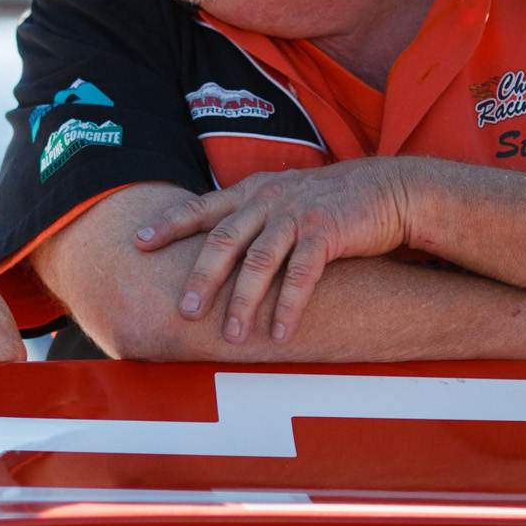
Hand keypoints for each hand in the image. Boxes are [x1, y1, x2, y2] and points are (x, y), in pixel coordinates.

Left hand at [133, 160, 411, 343]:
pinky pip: (301, 275)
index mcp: (252, 191)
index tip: (137, 242)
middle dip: (202, 277)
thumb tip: (215, 249)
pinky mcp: (327, 232)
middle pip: (224, 240)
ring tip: (231, 335)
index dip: (169, 224)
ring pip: (260, 261)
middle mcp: (268, 200)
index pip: (202, 207)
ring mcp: (297, 215)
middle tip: (185, 311)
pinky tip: (278, 333)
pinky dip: (288, 306)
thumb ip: (250, 218)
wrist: (388, 190)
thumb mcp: (283, 199)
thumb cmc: (330, 202)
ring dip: (243, 301)